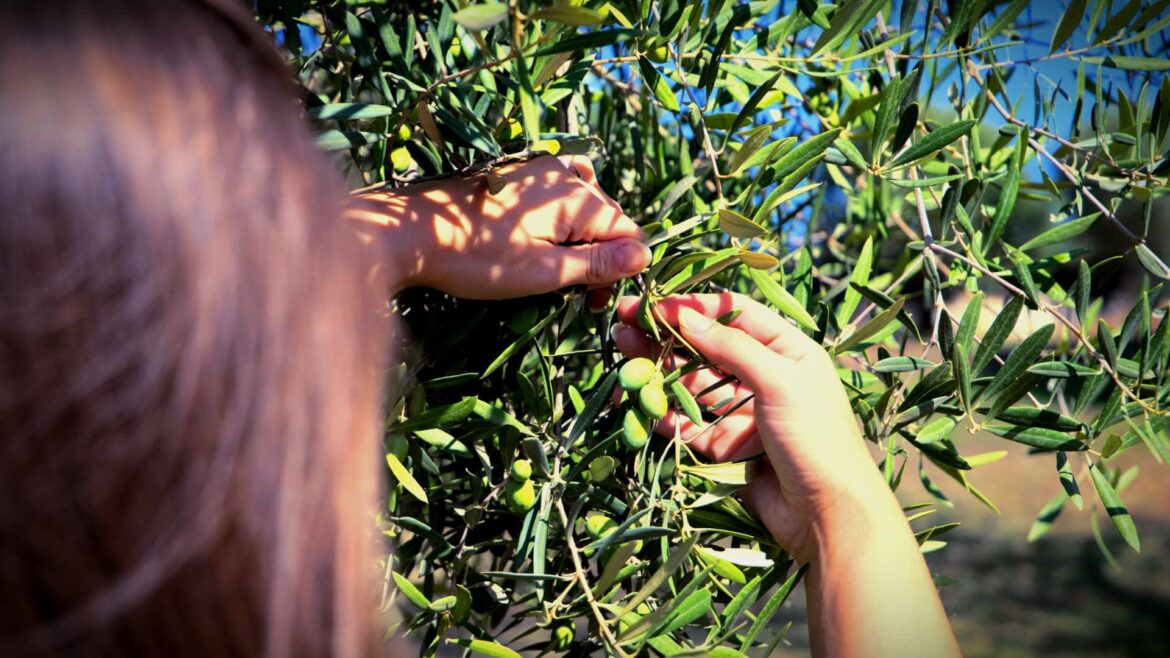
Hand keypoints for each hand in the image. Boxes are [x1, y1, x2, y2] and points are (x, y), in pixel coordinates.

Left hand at [349, 155, 649, 298]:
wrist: (412, 232)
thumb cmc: (477, 258)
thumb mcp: (544, 272)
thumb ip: (597, 263)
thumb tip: (645, 257)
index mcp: (578, 197)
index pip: (628, 233)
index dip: (620, 272)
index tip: (593, 303)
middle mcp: (565, 174)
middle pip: (607, 220)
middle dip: (599, 258)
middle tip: (574, 298)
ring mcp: (539, 170)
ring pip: (582, 209)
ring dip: (579, 242)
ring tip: (556, 271)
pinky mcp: (517, 175)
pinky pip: (557, 196)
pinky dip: (559, 222)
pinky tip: (542, 239)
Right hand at [616, 293, 961, 656]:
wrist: (829, 515)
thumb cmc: (818, 437)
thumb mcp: (780, 380)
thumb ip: (731, 346)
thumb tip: (685, 317)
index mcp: (787, 351)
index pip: (734, 315)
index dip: (693, 306)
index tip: (653, 304)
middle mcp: (763, 378)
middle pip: (706, 348)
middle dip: (665, 336)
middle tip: (623, 324)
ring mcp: (743, 414)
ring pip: (692, 386)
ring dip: (659, 371)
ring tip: (624, 358)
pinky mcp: (727, 449)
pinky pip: (689, 426)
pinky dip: (664, 414)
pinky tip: (639, 402)